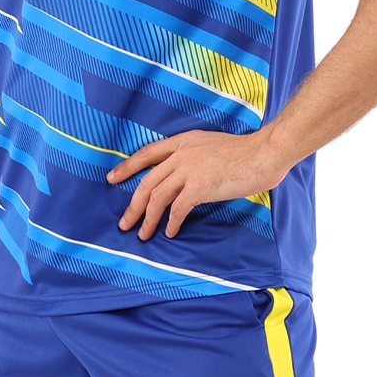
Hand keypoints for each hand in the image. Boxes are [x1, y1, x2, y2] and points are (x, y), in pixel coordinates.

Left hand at [107, 128, 289, 239]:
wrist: (263, 153)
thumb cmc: (245, 152)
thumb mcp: (212, 145)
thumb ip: (194, 156)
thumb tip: (185, 176)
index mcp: (183, 141)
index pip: (147, 153)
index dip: (127, 167)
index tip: (113, 178)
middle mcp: (181, 154)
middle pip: (146, 182)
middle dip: (133, 205)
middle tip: (124, 222)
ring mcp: (189, 170)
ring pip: (156, 197)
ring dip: (147, 219)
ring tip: (143, 234)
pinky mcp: (199, 186)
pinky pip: (177, 209)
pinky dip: (170, 222)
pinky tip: (169, 232)